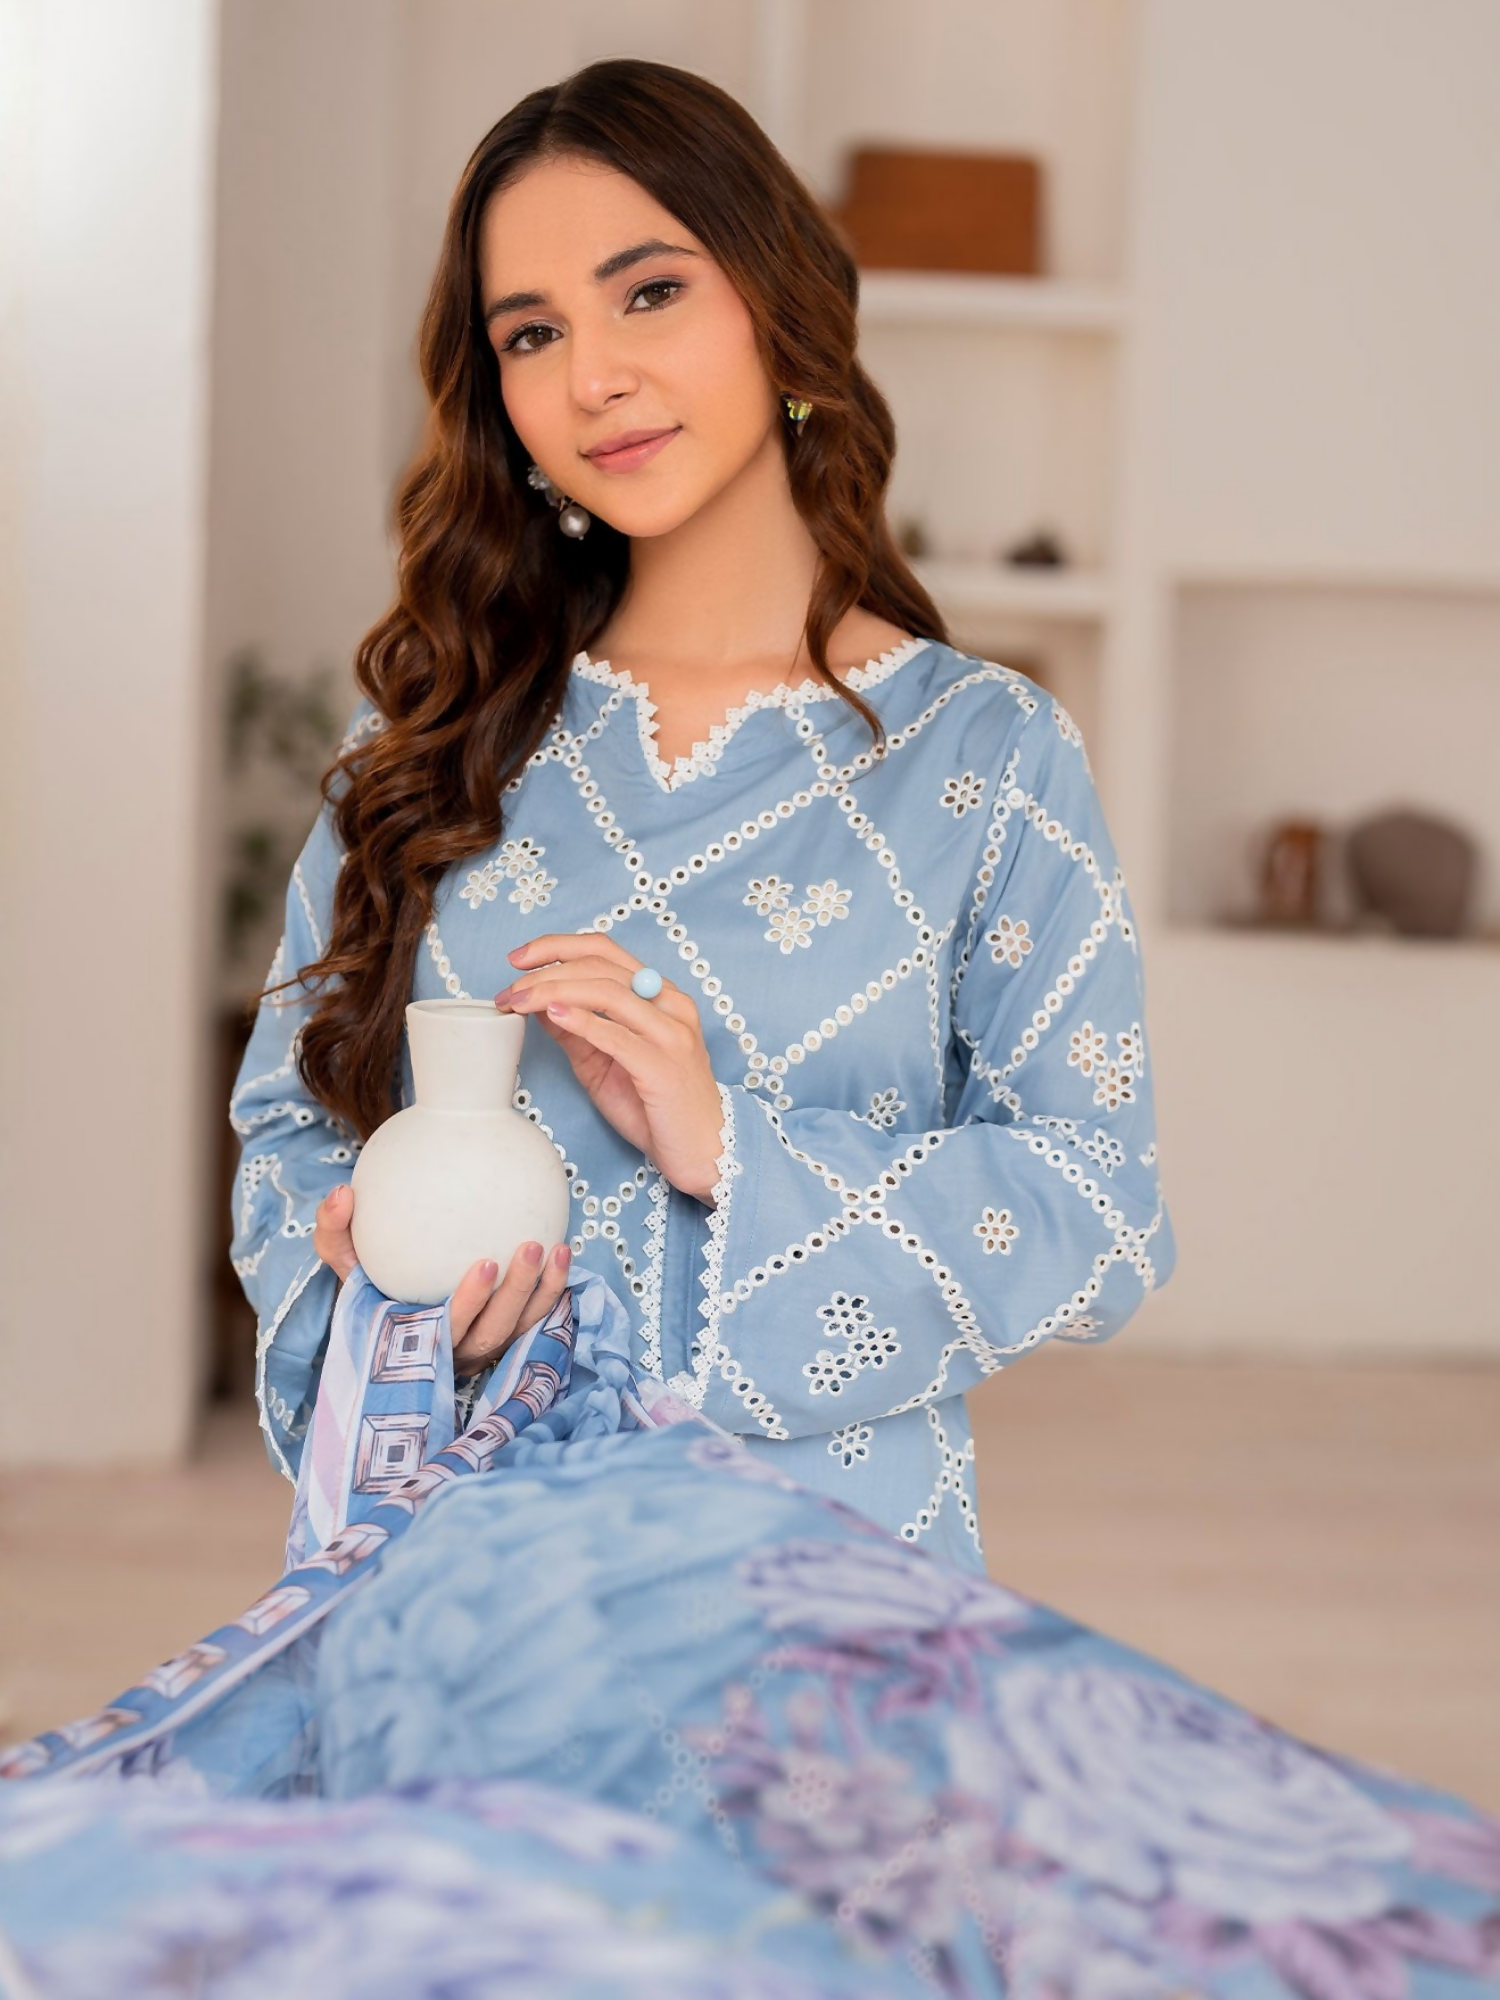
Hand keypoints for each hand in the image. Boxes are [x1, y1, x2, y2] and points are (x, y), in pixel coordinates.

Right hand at [313, 1183, 572, 1378]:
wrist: (392, 1302)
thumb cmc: (367, 1280)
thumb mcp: (344, 1259)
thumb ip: (335, 1231)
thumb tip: (341, 1194)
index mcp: (416, 1341)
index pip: (446, 1330)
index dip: (469, 1303)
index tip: (484, 1261)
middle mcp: (455, 1352)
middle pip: (493, 1333)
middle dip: (515, 1293)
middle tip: (528, 1246)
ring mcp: (485, 1349)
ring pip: (521, 1328)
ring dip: (541, 1291)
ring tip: (554, 1247)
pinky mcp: (510, 1339)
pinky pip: (537, 1318)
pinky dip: (553, 1289)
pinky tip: (563, 1251)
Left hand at [494, 935, 725, 1202]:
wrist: (704, 1151)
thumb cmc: (656, 1107)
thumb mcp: (603, 1062)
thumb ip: (576, 1030)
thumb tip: (535, 1003)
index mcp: (660, 995)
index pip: (604, 950)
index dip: (557, 946)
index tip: (517, 959)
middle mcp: (671, 1005)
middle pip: (600, 967)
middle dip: (545, 972)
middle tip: (509, 990)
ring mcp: (672, 1034)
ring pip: (608, 993)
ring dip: (554, 992)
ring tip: (519, 1002)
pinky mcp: (664, 1067)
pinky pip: (618, 1036)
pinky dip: (582, 1021)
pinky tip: (553, 1015)